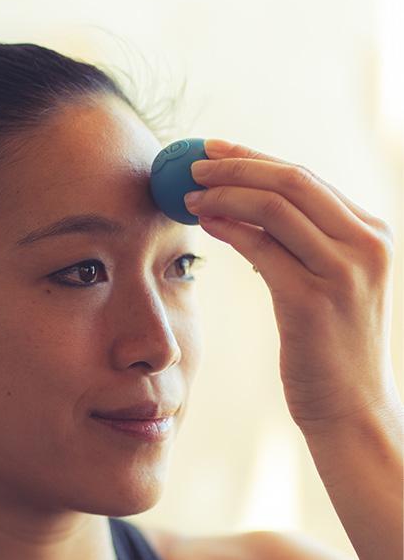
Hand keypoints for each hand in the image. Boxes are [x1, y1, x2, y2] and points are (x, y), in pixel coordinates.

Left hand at [184, 139, 399, 432]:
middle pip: (291, 181)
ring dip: (224, 194)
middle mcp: (365, 244)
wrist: (352, 409)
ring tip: (188, 195)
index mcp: (371, 233)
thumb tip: (241, 206)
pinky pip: (261, 249)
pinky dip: (228, 229)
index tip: (214, 151)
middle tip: (192, 164)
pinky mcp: (312, 301)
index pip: (306, 178)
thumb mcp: (327, 283)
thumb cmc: (331, 347)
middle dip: (235, 165)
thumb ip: (300, 242)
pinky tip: (204, 225)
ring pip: (274, 207)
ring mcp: (343, 271)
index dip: (254, 158)